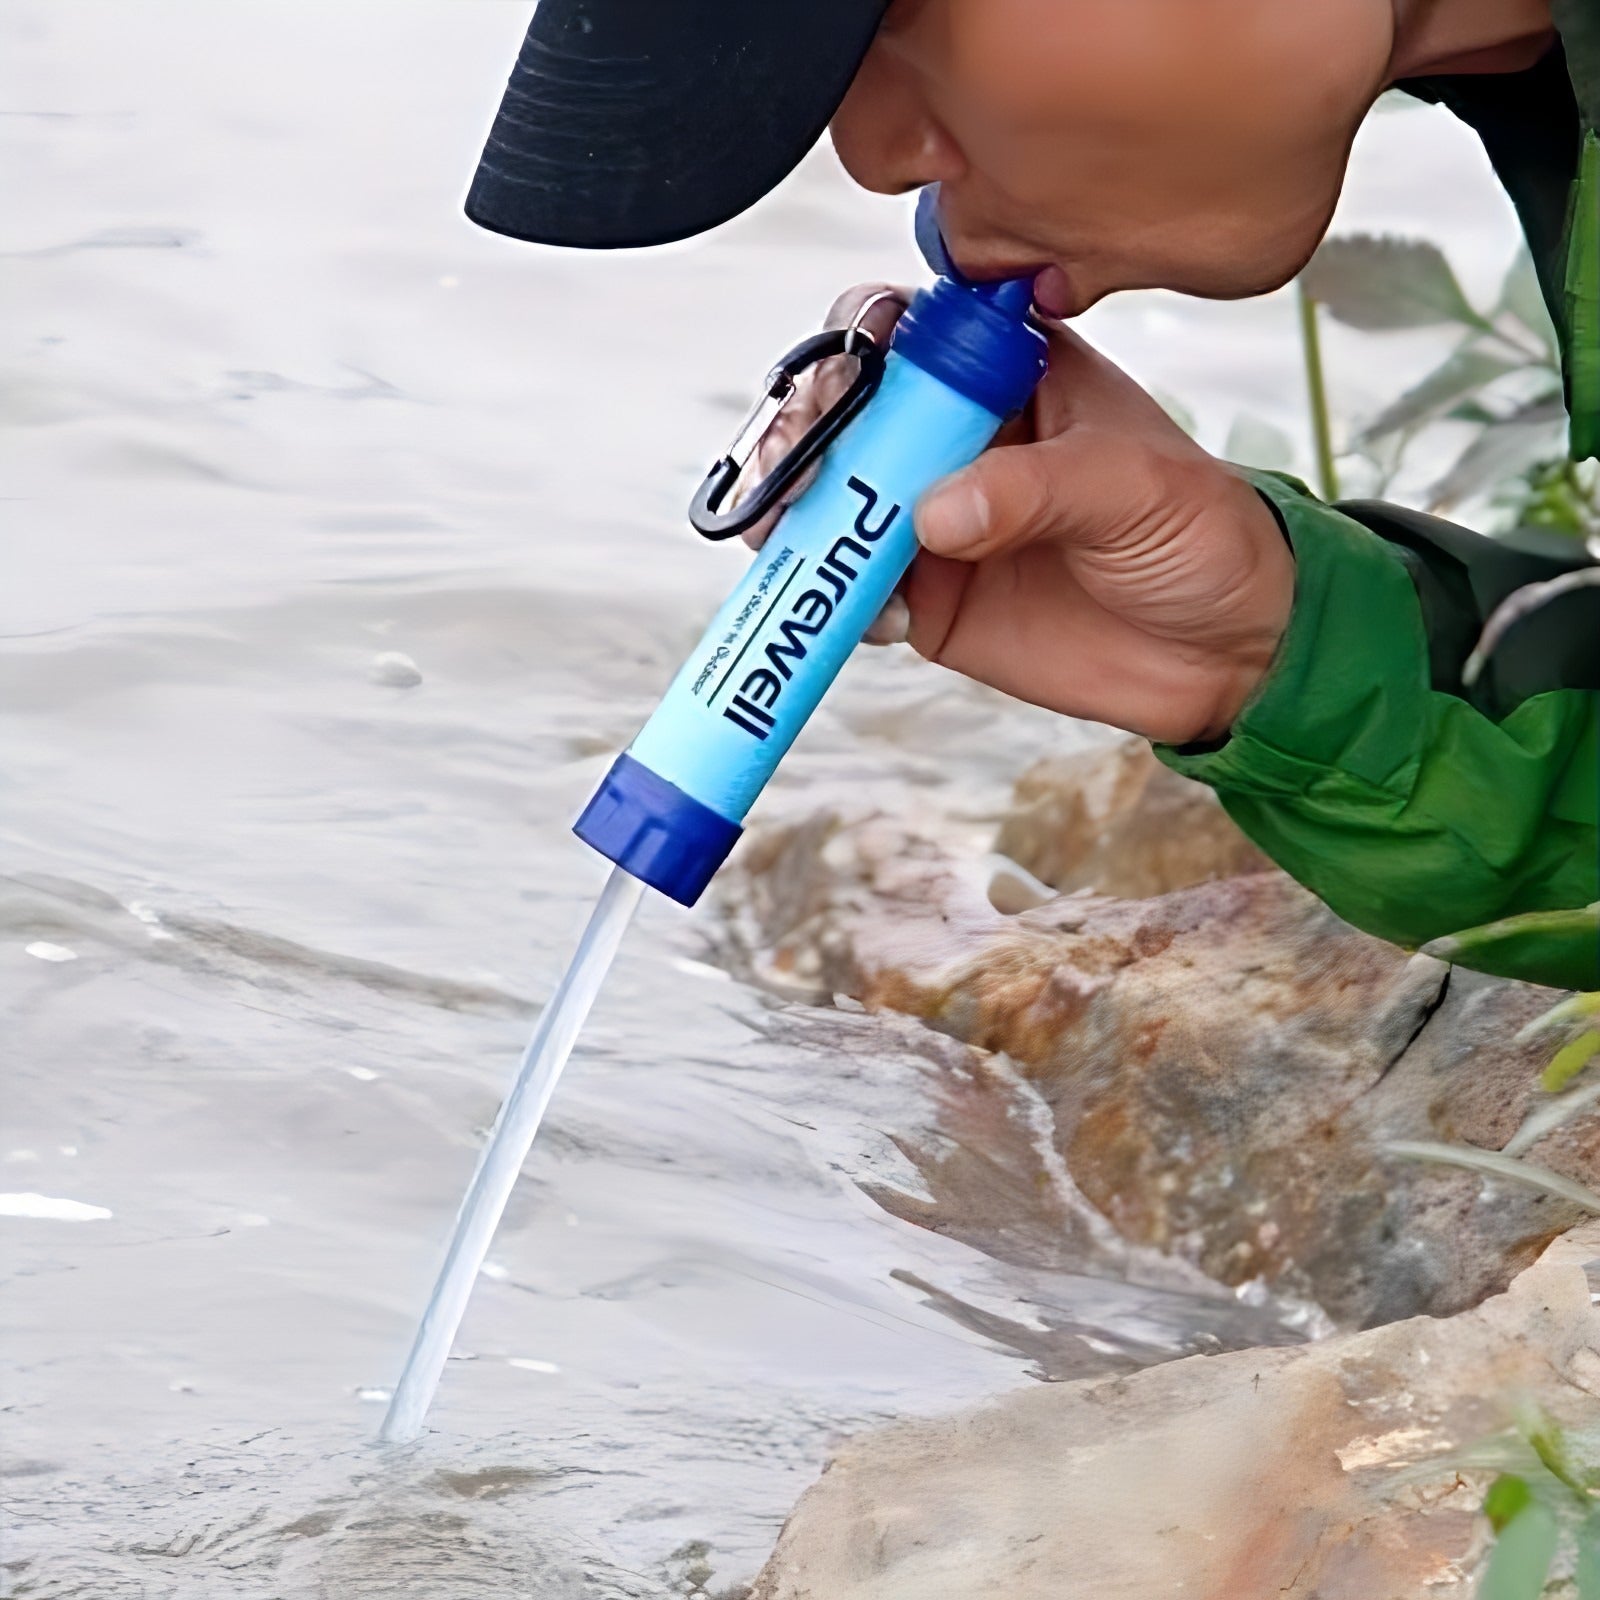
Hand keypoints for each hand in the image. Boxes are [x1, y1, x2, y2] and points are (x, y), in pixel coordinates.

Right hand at [745, 285, 1294, 744]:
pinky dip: (833, 596)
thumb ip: (1035, 490)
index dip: (860, 340)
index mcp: (1010, 375)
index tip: (843, 376)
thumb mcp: (1132, 489)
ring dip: (796, 513)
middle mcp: (958, 440)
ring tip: (787, 530)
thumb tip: (934, 513)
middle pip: (850, 413)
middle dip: (806, 429)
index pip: (914, 330)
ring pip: (834, 502)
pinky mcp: (926, 599)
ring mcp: (933, 521)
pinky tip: (864, 607)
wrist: (1224, 653)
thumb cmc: (1202, 537)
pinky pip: (853, 591)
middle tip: (794, 462)